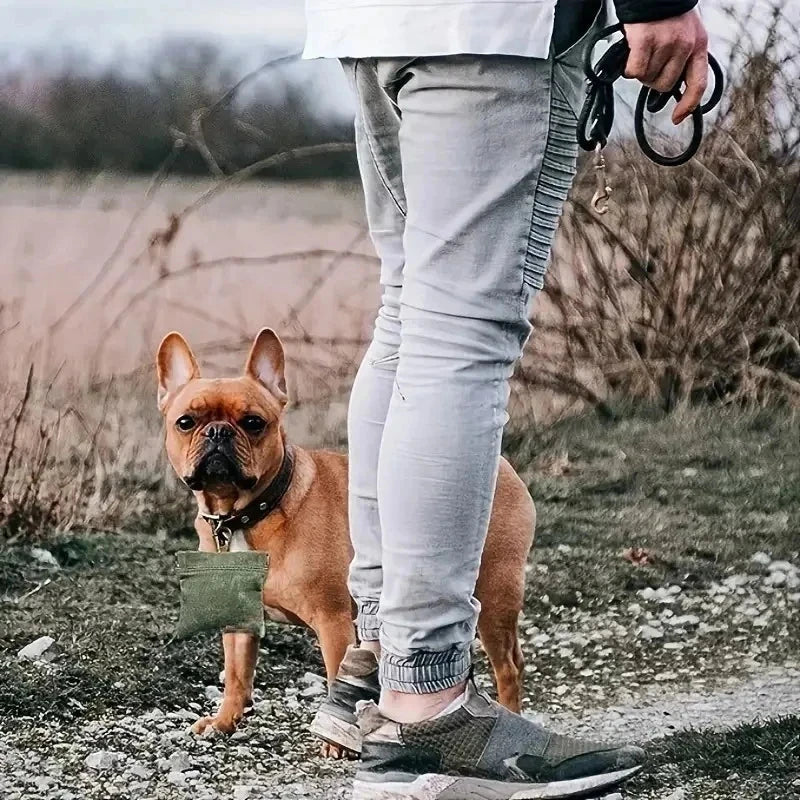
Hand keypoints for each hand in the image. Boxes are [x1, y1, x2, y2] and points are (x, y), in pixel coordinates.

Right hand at [624, 10, 708, 124]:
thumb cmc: (666, 16)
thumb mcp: (685, 36)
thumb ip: (682, 61)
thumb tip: (673, 91)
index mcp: (699, 45)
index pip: (698, 84)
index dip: (688, 105)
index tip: (677, 118)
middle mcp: (685, 45)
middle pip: (665, 85)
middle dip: (653, 80)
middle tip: (649, 65)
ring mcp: (666, 43)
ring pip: (648, 79)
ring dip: (641, 72)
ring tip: (642, 53)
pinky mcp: (646, 42)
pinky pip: (634, 72)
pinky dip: (629, 68)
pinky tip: (632, 54)